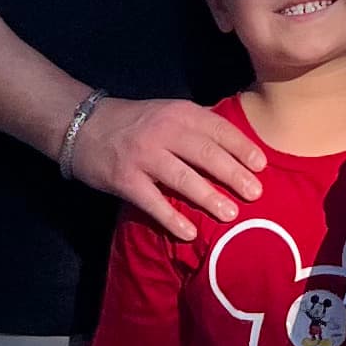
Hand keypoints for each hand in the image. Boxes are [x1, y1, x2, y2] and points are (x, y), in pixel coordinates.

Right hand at [65, 93, 262, 242]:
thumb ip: (198, 125)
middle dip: (233, 174)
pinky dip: (172, 218)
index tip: (262, 165)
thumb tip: (238, 143)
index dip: (241, 147)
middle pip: (205, 154)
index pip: (218, 129)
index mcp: (179, 113)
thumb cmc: (135, 122)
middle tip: (256, 194)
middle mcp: (163, 132)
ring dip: (209, 197)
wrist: (82, 125)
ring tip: (231, 214)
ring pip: (182, 178)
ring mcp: (143, 156)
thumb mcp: (168, 112)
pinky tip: (190, 233)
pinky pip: (152, 202)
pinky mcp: (124, 179)